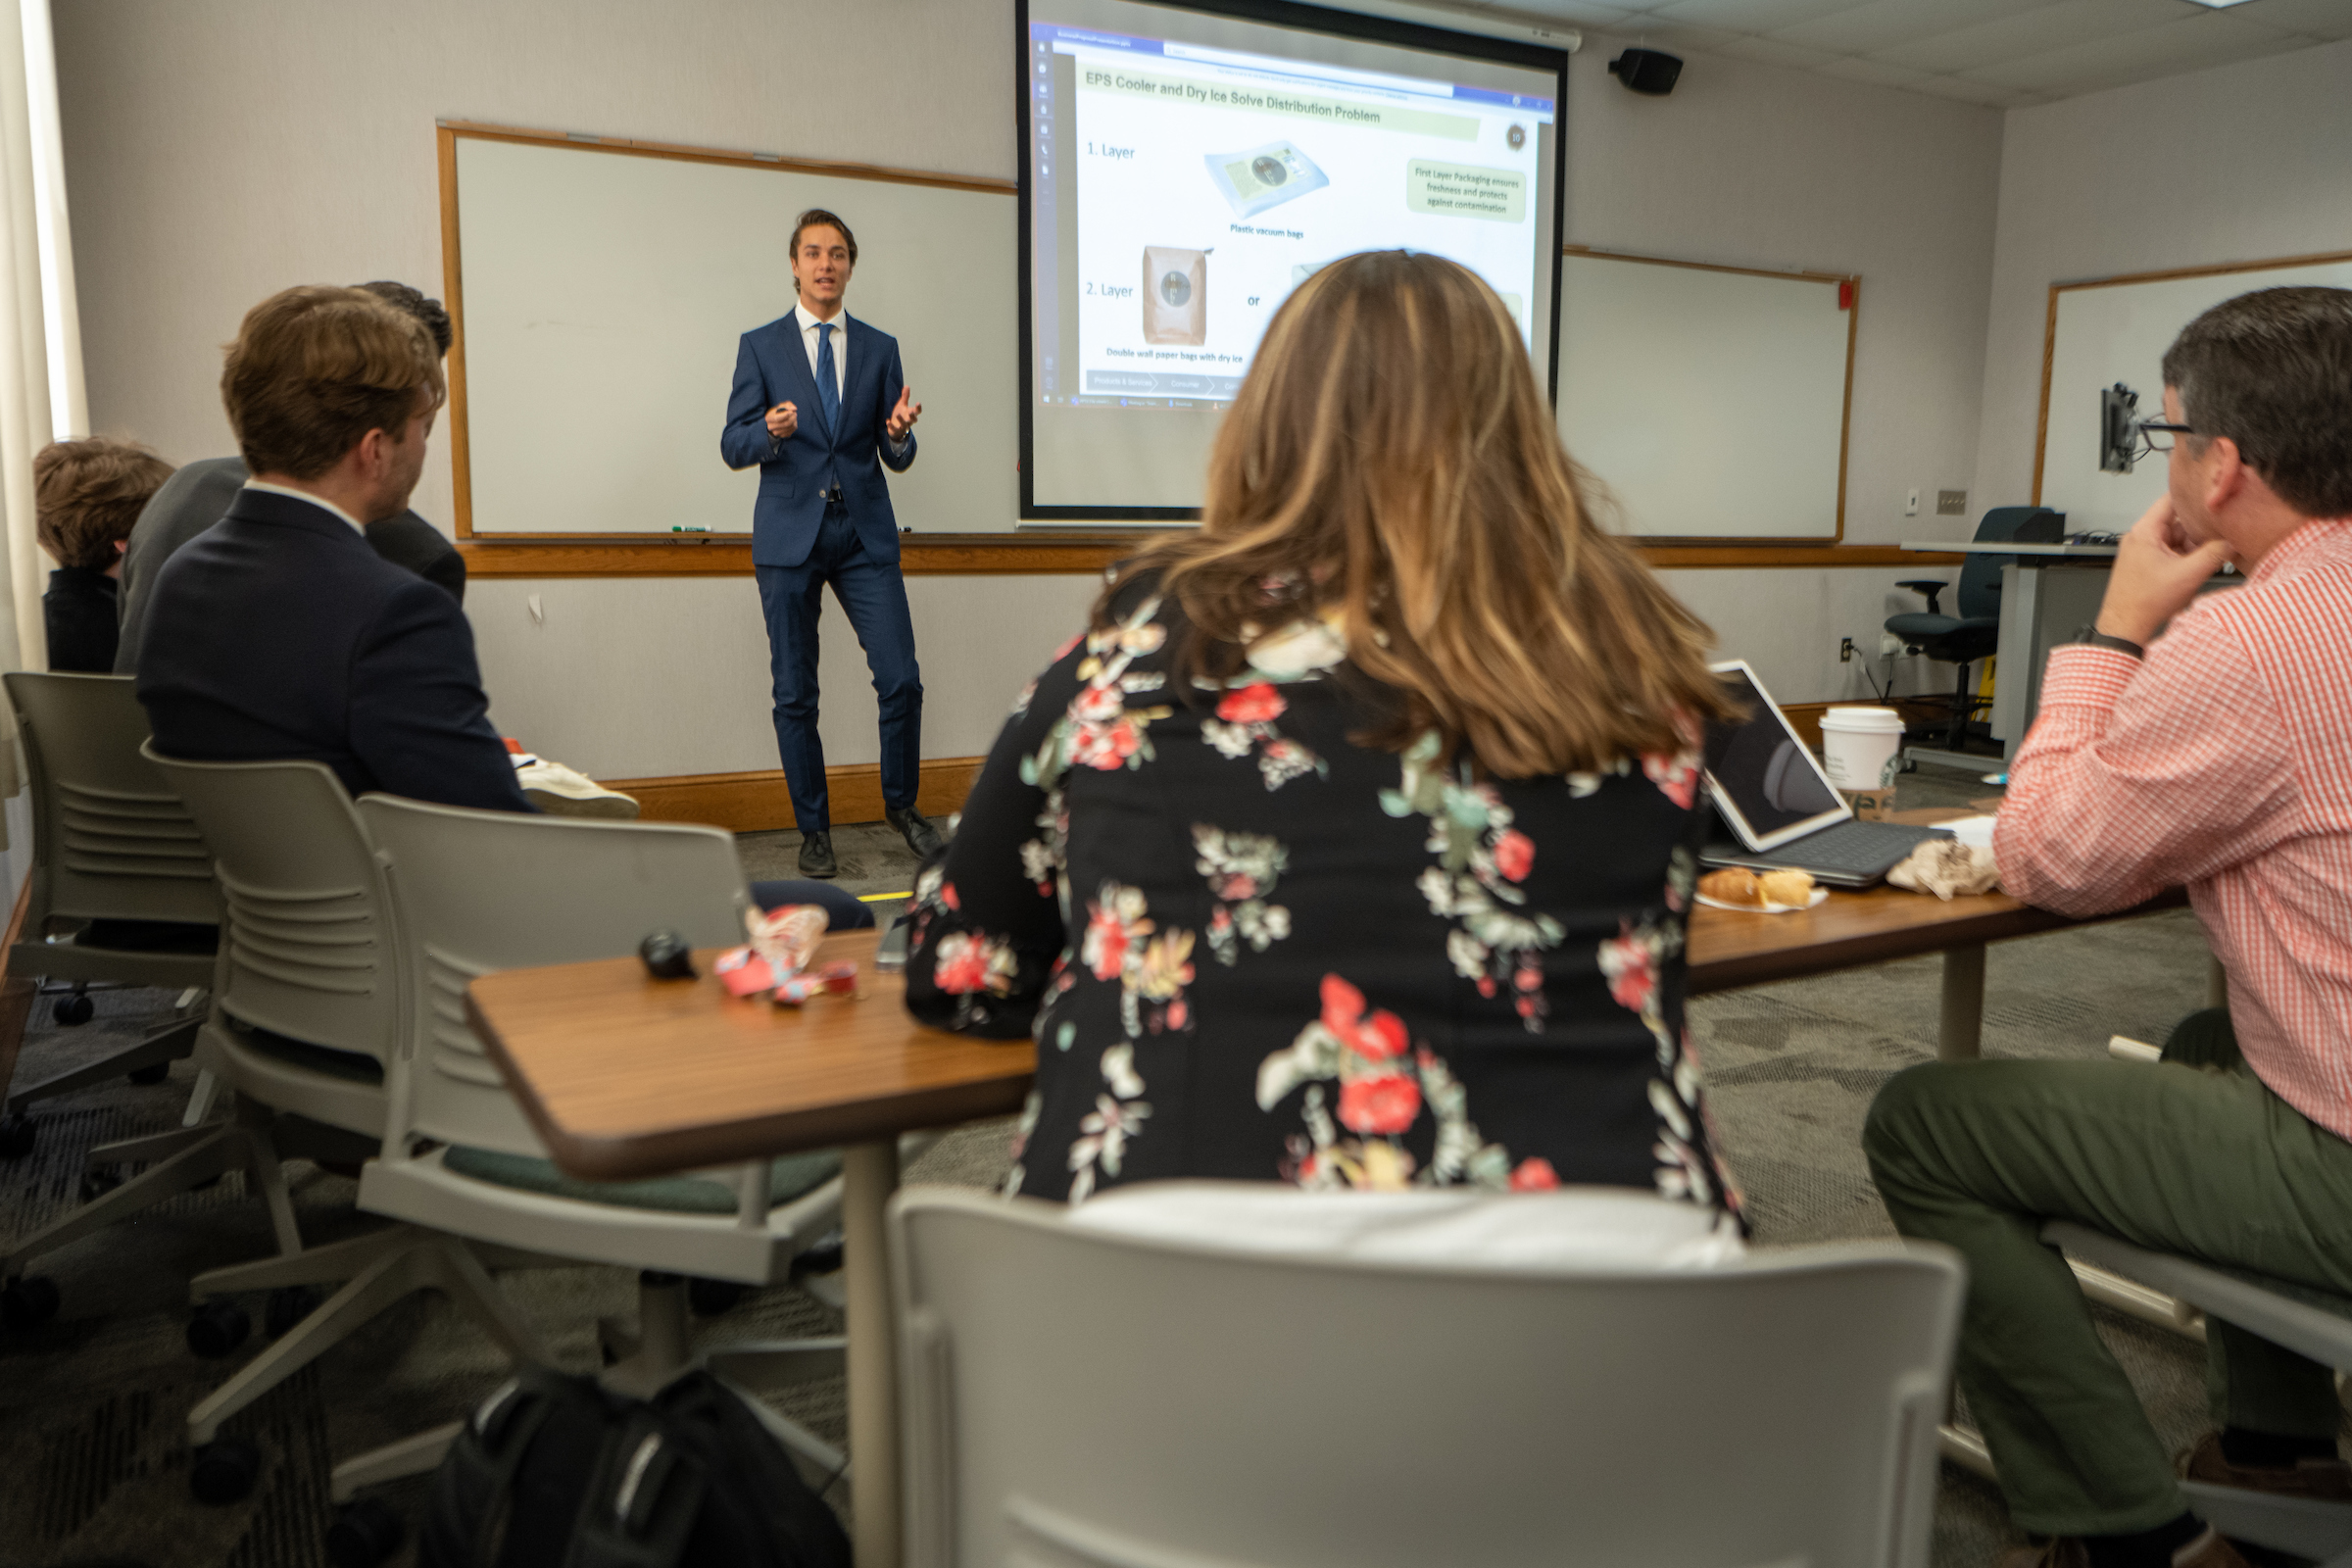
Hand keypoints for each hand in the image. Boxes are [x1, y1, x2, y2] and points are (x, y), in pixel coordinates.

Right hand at [765, 402, 797, 439]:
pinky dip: (794, 425)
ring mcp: (776, 432)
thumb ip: (788, 405)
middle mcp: (771, 427)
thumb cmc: (779, 411)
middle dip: (793, 418)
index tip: (792, 412)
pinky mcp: (782, 436)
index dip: (786, 415)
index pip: (777, 418)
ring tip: (793, 417)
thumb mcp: (782, 405)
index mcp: (768, 418)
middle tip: (795, 413)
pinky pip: (792, 430)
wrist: (777, 420)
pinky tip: (792, 422)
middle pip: (786, 423)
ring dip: (794, 421)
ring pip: (790, 427)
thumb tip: (794, 408)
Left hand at [886, 387, 921, 441]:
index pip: (917, 412)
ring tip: (898, 415)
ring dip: (901, 420)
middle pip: (913, 420)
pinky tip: (887, 421)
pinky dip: (891, 426)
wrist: (895, 428)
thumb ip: (905, 397)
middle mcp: (909, 421)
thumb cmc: (900, 415)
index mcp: (911, 414)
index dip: (918, 408)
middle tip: (911, 412)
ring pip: (904, 425)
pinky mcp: (896, 431)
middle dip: (913, 416)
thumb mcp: (902, 405)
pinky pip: (895, 429)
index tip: (918, 403)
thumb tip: (907, 386)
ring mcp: (903, 427)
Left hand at [2095, 495, 2233, 644]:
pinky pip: (2170, 552)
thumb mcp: (2189, 574)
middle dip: (2200, 528)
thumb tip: (2233, 541)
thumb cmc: (2144, 603)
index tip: (2212, 494)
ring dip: (2194, 545)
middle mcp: (2141, 538)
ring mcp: (2142, 551)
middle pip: (2177, 521)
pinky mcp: (2146, 564)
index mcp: (2145, 532)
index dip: (2193, 496)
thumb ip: (2215, 553)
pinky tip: (2199, 565)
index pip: (2171, 500)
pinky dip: (2186, 556)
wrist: (2124, 627)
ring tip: (2213, 553)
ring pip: (2176, 538)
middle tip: (2222, 532)